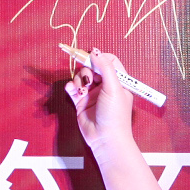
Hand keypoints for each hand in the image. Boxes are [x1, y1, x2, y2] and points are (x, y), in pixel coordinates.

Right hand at [62, 46, 136, 163]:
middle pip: (92, 67)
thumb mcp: (114, 88)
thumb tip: (95, 51)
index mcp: (118, 81)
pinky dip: (71, 87)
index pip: (109, 61)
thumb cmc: (115, 114)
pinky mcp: (81, 102)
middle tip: (88, 79)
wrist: (105, 138)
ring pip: (81, 76)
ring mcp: (92, 93)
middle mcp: (105, 86)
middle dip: (87, 69)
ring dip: (79, 80)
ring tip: (82, 90)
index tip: (90, 56)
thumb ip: (105, 67)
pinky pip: (73, 88)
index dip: (99, 57)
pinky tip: (73, 91)